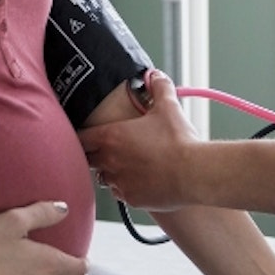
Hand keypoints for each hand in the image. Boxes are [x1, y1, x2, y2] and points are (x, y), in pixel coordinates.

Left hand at [78, 71, 199, 210]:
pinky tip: (139, 180)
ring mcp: (120, 182)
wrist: (194, 173)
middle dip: (94, 154)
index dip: (81, 136)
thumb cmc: (179, 140)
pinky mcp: (132, 199)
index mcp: (111, 137)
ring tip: (125, 165)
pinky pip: (121, 193)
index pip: (80, 138)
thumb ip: (159, 87)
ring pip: (104, 178)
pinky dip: (125, 188)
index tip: (87, 135)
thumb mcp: (168, 107)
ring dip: (110, 171)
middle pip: (88, 159)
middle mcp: (110, 161)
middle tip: (105, 149)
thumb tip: (154, 76)